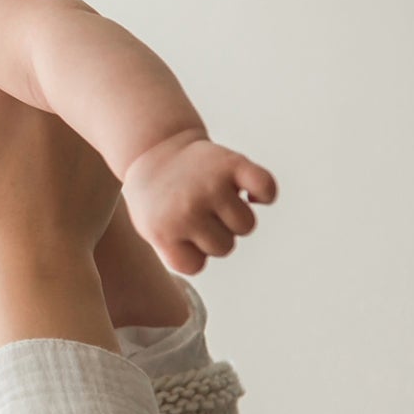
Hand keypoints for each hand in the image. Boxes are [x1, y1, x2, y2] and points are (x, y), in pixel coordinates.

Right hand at [0, 50, 120, 352]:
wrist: (33, 271)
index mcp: (12, 74)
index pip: (2, 17)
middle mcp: (64, 88)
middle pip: (41, 44)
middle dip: (19, 50)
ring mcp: (94, 120)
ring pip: (70, 79)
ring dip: (50, 82)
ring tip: (19, 98)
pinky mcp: (111, 150)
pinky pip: (92, 119)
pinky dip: (72, 122)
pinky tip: (47, 144)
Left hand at [123, 134, 276, 274]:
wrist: (152, 148)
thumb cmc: (154, 196)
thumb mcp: (147, 227)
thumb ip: (173, 250)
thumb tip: (205, 255)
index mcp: (163, 230)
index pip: (194, 265)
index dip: (189, 251)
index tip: (176, 232)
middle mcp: (187, 210)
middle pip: (224, 247)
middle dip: (213, 234)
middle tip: (194, 212)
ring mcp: (211, 186)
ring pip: (246, 226)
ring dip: (235, 217)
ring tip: (215, 200)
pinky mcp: (231, 164)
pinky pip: (266, 188)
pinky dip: (264, 193)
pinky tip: (248, 192)